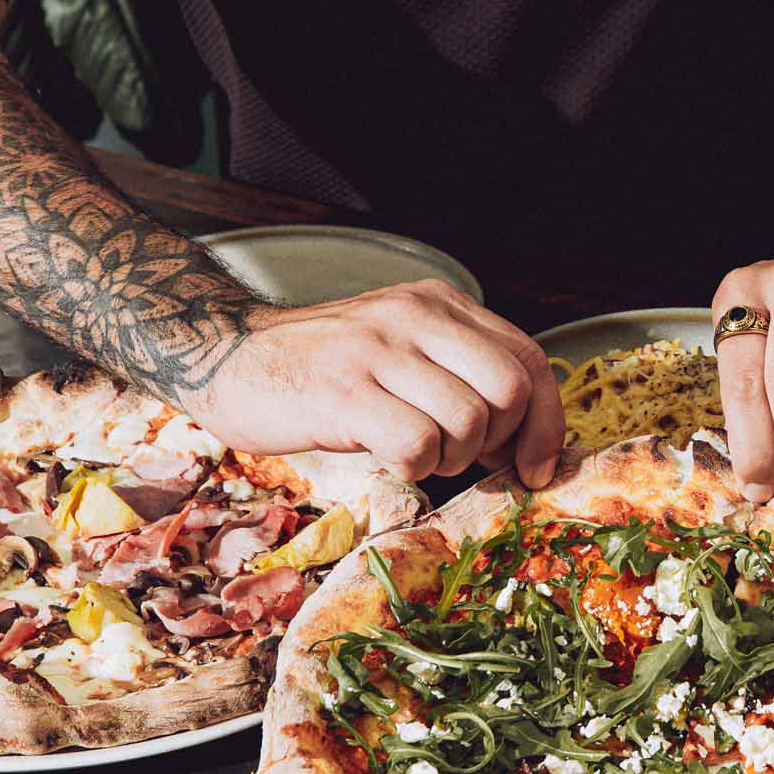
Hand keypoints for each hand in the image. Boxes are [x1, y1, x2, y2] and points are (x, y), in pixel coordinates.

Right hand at [187, 279, 564, 485]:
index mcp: (439, 304)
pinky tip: (386, 456)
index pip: (529, 359)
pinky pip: (417, 445)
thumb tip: (526, 442)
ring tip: (415, 452)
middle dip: (500, 440)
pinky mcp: (344, 393)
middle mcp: (415, 317)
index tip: (537, 465)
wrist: (227, 354)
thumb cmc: (325, 368)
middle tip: (463, 455)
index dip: (547, 422)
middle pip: (511, 389)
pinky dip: (414, 469)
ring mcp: (378, 352)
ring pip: (467, 420)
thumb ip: (461, 376)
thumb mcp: (402, 350)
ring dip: (451, 458)